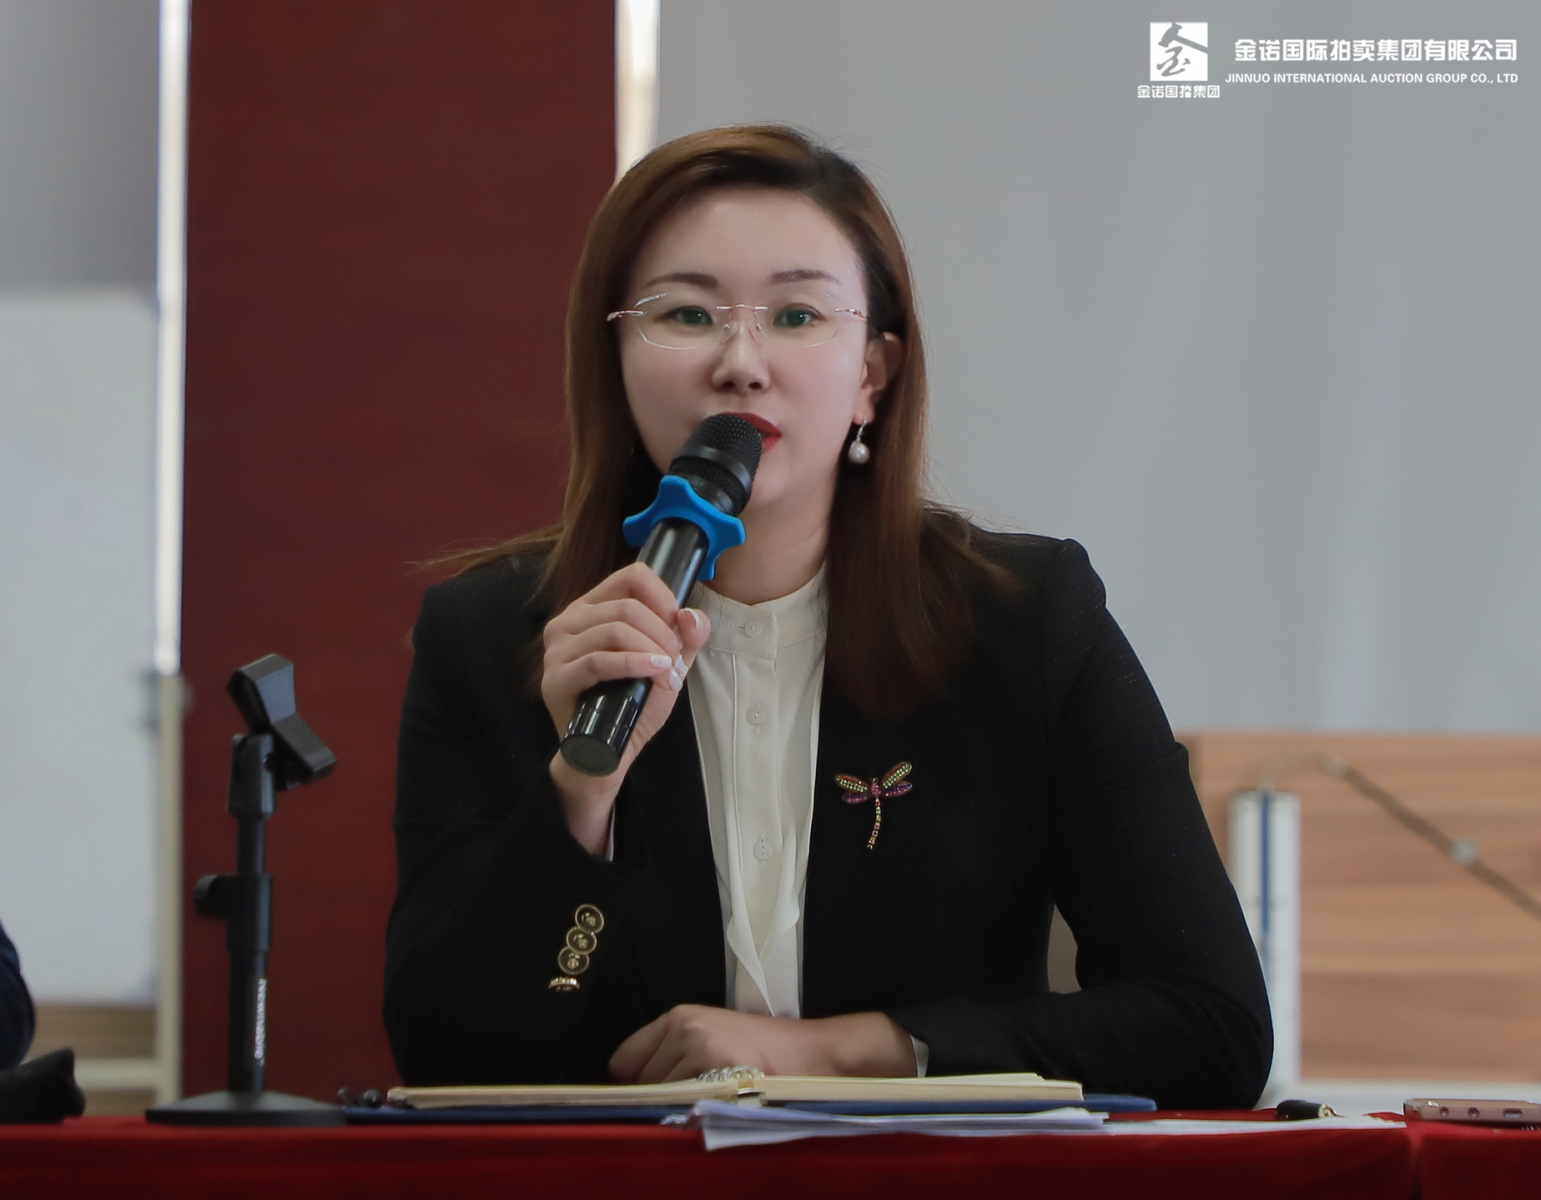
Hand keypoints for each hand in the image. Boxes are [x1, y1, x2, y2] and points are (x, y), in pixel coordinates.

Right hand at [541, 562, 710, 851]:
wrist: (606, 753)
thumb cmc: (631, 705)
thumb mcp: (666, 665)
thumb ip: (684, 638)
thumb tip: (693, 616)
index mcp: (591, 608)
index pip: (630, 576)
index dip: (663, 596)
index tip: (678, 624)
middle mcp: (567, 622)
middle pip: (626, 605)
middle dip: (662, 632)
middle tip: (674, 658)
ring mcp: (557, 650)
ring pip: (614, 629)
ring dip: (651, 649)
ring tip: (665, 670)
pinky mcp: (556, 679)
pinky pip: (598, 660)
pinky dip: (634, 663)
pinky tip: (655, 671)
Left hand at [608, 1004, 916, 1082]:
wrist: (817, 1054)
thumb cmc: (767, 1052)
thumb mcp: (713, 1037)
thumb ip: (673, 1056)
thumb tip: (634, 1091)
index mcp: (679, 1017)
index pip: (623, 1060)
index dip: (634, 1084)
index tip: (650, 1097)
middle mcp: (685, 1028)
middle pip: (640, 1084)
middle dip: (660, 1099)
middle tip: (700, 1098)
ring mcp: (701, 1049)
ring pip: (661, 1100)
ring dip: (680, 1111)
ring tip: (717, 1101)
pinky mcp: (719, 1073)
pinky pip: (686, 1109)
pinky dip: (696, 1117)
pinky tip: (722, 1108)